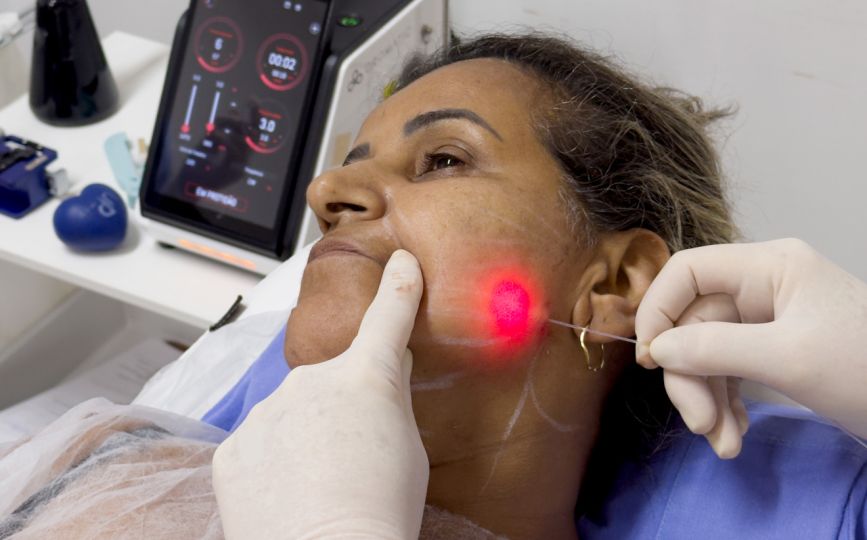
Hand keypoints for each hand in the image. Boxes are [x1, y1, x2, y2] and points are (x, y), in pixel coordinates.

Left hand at [212, 250, 428, 538]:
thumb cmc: (381, 510)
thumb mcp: (409, 449)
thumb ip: (391, 400)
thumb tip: (388, 368)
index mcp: (366, 377)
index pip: (388, 319)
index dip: (398, 287)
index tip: (400, 263)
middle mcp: (311, 381)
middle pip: (329, 384)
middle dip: (339, 409)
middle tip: (352, 456)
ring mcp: (266, 412)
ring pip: (289, 415)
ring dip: (302, 437)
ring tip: (318, 483)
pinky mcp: (232, 447)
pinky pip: (257, 444)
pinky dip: (271, 463)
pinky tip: (287, 493)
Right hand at [635, 239, 866, 457]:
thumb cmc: (866, 369)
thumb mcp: (788, 358)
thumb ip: (714, 349)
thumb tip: (656, 350)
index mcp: (769, 267)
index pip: (688, 271)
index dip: (658, 309)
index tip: (648, 359)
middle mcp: (763, 287)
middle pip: (695, 323)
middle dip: (691, 377)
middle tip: (699, 424)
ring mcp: (769, 320)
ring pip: (709, 353)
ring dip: (707, 400)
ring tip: (723, 443)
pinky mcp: (776, 352)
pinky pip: (730, 371)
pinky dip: (726, 404)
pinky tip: (733, 435)